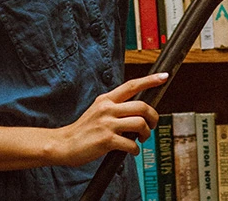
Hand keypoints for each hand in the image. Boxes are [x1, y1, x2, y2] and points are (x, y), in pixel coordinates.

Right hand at [50, 72, 166, 165]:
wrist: (63, 144)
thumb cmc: (84, 130)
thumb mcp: (97, 111)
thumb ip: (115, 108)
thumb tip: (138, 112)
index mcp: (106, 99)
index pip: (131, 86)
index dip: (150, 81)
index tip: (164, 76)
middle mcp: (107, 108)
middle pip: (142, 107)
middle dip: (153, 117)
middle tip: (152, 125)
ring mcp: (107, 124)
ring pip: (140, 123)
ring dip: (146, 134)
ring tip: (142, 139)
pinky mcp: (106, 140)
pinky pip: (131, 144)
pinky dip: (135, 150)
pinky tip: (132, 151)